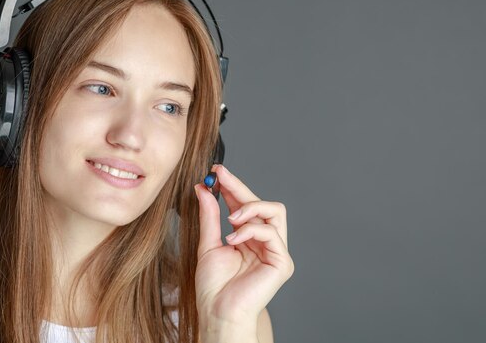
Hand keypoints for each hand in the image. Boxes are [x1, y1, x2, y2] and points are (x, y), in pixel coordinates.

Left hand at [194, 164, 294, 327]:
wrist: (217, 313)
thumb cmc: (213, 287)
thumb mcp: (208, 244)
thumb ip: (209, 216)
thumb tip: (204, 189)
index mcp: (248, 238)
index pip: (245, 205)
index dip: (233, 187)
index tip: (216, 172)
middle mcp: (265, 242)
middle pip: (262, 203)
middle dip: (240, 187)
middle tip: (220, 176)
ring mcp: (276, 251)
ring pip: (275, 211)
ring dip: (250, 207)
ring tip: (231, 217)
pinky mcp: (282, 261)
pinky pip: (271, 233)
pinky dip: (250, 230)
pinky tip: (233, 239)